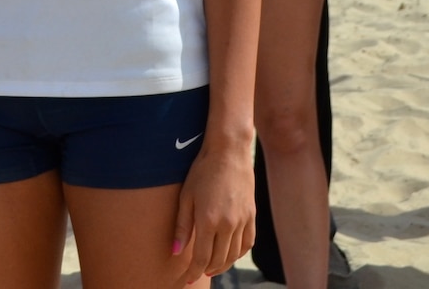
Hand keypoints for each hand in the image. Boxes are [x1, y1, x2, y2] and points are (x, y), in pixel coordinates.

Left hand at [171, 140, 252, 286]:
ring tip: (211, 267)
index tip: (187, 279)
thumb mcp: (186, 196)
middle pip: (219, 259)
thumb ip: (182, 226)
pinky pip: (247, 243)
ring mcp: (243, 221)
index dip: (194, 271)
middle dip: (207, 270)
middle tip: (197, 273)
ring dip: (222, 264)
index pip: (202, 257)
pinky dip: (238, 253)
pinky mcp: (252, 216)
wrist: (229, 153)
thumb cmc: (202, 171)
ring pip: (234, 254)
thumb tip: (176, 251)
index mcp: (209, 220)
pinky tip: (230, 254)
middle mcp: (229, 224)